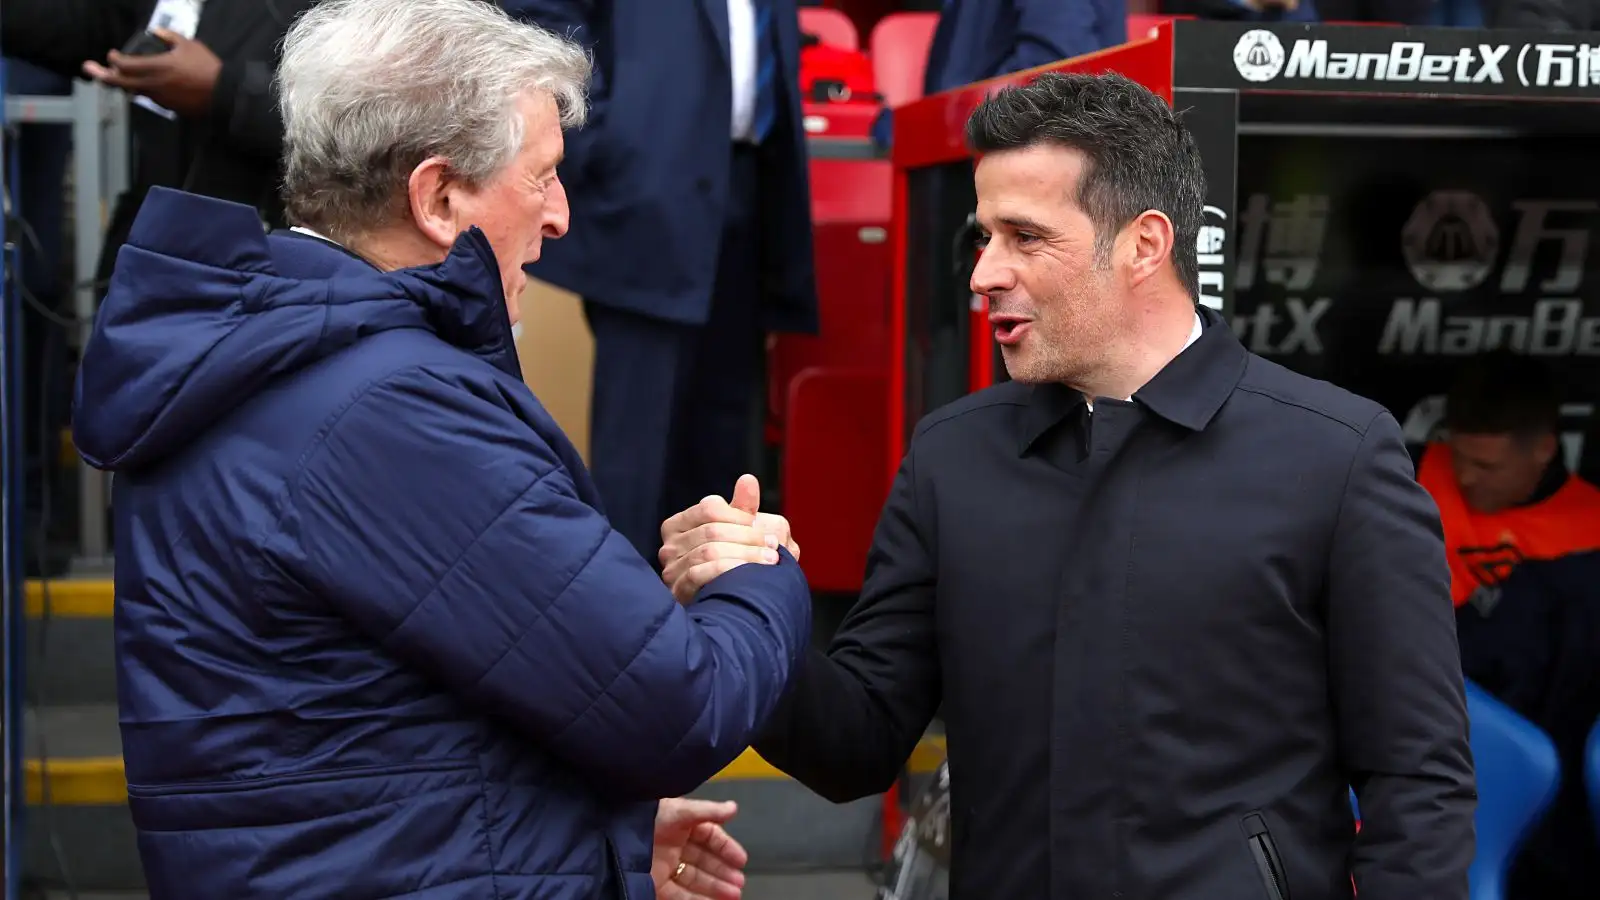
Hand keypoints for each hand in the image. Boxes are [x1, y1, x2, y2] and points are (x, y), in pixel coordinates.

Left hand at [84, 29, 222, 118]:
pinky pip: (148, 97)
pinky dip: (140, 90)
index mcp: (156, 67)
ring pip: (132, 91)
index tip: (111, 55)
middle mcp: (152, 84)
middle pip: (119, 82)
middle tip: (89, 69)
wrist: (223, 95)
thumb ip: (169, 37)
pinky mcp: (168, 107)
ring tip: (113, 78)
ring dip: (121, 84)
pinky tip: (141, 86)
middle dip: (102, 75)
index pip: (124, 65)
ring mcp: (159, 98)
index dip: (114, 59)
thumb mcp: (189, 45)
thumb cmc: (206, 68)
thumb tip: (157, 32)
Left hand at [652, 798, 748, 899]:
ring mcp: (664, 865)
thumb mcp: (680, 811)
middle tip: (739, 883)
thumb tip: (734, 808)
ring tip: (733, 895)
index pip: (710, 836)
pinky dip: (696, 899)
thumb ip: (709, 811)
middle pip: (704, 861)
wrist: (614, 831)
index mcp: (681, 824)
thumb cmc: (648, 817)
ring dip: (714, 887)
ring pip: (694, 879)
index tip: (741, 860)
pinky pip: (679, 894)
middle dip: (722, 872)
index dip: (726, 848)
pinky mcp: (654, 883)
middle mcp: (674, 845)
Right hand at [658, 475, 799, 602]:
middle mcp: (669, 545)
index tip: (762, 526)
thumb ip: (743, 507)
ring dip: (745, 554)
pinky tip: (750, 576)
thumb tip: (748, 480)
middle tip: (773, 545)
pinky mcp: (677, 591)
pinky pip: (701, 574)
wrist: (736, 607)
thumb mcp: (743, 534)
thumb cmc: (738, 564)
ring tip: (770, 559)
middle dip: (748, 537)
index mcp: (680, 524)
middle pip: (711, 530)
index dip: (740, 516)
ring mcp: (671, 569)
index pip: (709, 508)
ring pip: (709, 552)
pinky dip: (729, 571)